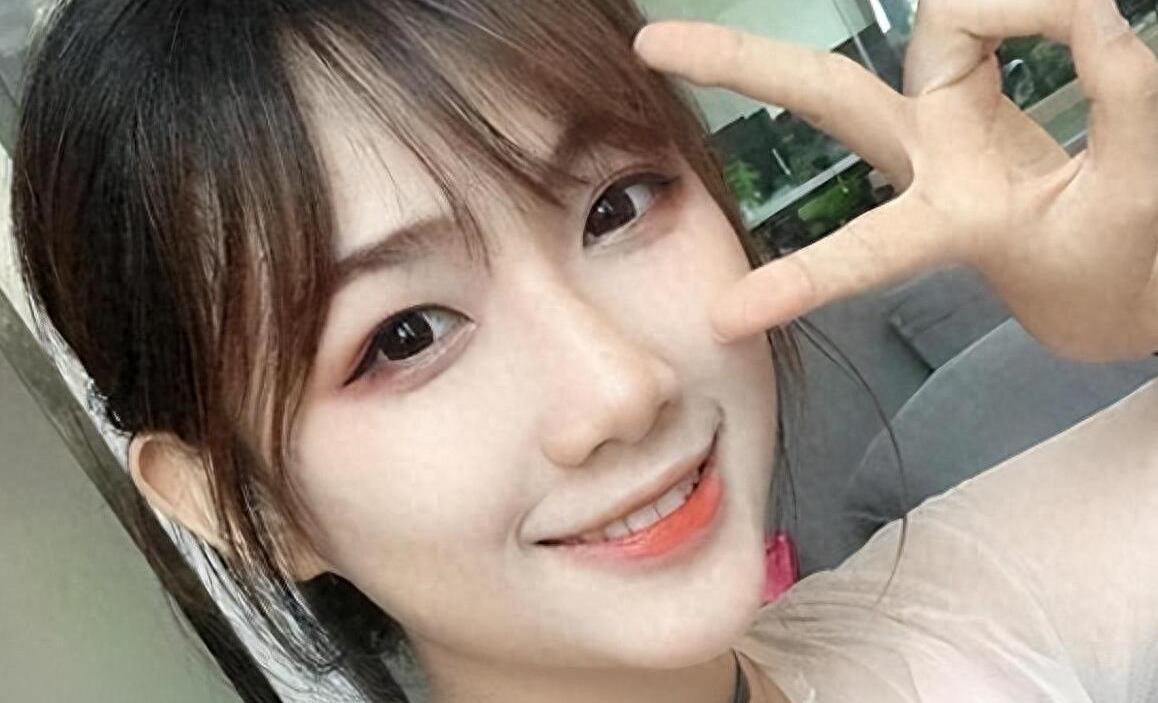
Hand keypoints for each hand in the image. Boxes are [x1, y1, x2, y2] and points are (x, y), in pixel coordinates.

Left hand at [634, 0, 1157, 361]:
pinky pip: (965, 25)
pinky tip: (1039, 12)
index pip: (872, 250)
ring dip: (855, 20)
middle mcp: (931, 164)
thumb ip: (1123, 102)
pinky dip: (1000, 7)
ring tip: (763, 33)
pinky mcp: (962, 103)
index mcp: (959, 222)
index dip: (805, 278)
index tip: (725, 318)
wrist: (1121, 279)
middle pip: (824, 100)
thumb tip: (1086, 13)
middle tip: (649, 42)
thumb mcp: (1140, 194)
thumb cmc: (1120, 259)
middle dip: (740, 64)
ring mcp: (939, 128)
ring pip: (877, 52)